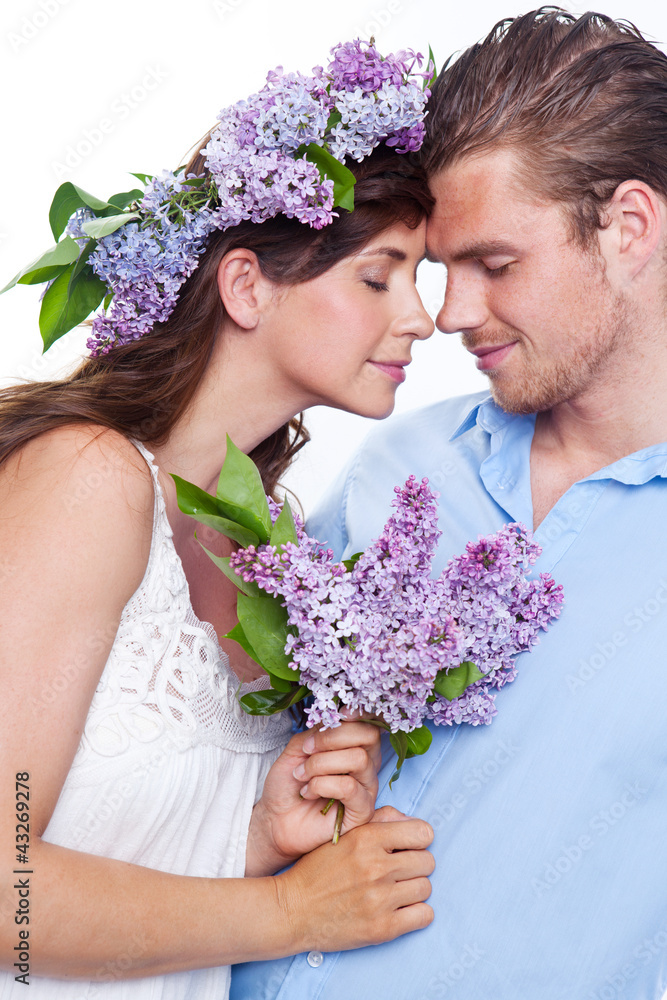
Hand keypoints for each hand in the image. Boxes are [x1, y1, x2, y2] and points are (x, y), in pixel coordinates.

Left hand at [246, 721, 381, 875]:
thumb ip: (318, 731)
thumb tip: (335, 719)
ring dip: (321, 764)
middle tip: (307, 750)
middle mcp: (366, 764)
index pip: (368, 721)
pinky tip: (308, 792)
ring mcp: (366, 787)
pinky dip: (322, 784)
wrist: (275, 818)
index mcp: (354, 745)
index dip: (358, 713)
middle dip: (332, 738)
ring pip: (358, 759)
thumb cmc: (287, 784)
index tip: (338, 713)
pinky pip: (350, 787)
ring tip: (302, 775)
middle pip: (368, 735)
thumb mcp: (297, 747)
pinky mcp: (362, 811)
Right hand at [275, 806, 434, 952]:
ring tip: (396, 890)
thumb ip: (377, 821)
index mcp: (366, 838)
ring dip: (414, 889)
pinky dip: (416, 913)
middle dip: (416, 864)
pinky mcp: (382, 928)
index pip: (422, 833)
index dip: (418, 839)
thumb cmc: (317, 871)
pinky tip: (399, 909)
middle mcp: (376, 867)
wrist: (292, 910)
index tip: (408, 846)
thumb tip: (408, 820)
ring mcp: (380, 899)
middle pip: (427, 861)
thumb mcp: (342, 836)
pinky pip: (424, 916)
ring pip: (426, 887)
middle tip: (400, 870)